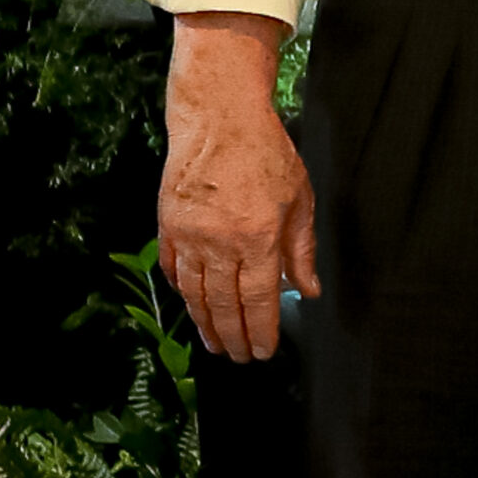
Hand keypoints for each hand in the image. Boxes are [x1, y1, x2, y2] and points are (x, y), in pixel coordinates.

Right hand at [158, 11, 320, 360]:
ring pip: (195, 295)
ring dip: (205, 324)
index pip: (258, 300)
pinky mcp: (168, 226)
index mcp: (257, 237)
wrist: (219, 120)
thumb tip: (309, 290)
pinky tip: (192, 306)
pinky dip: (183, 293)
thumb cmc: (266, 154)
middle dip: (233, 337)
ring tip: (215, 344)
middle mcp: (220, 243)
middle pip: (224, 305)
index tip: (264, 351)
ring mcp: (190, 236)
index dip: (261, 331)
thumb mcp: (299, 198)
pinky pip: (173, 270)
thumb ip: (302, 249)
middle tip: (239, 357)